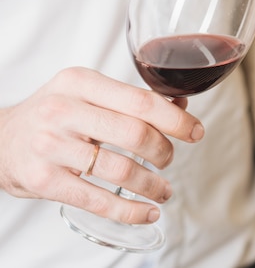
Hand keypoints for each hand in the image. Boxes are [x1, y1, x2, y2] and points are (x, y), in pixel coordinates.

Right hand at [0, 67, 203, 223]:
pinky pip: (97, 201)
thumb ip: (133, 99)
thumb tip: (181, 108)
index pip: (141, 101)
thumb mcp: (89, 93)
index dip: (176, 120)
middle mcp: (63, 110)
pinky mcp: (43, 180)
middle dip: (164, 151)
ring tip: (163, 190)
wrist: (1, 139)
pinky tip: (147, 212)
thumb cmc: (56, 114)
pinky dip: (130, 211)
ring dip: (152, 185)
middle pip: (135, 134)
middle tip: (170, 160)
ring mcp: (50, 146)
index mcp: (80, 82)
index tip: (195, 132)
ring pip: (120, 170)